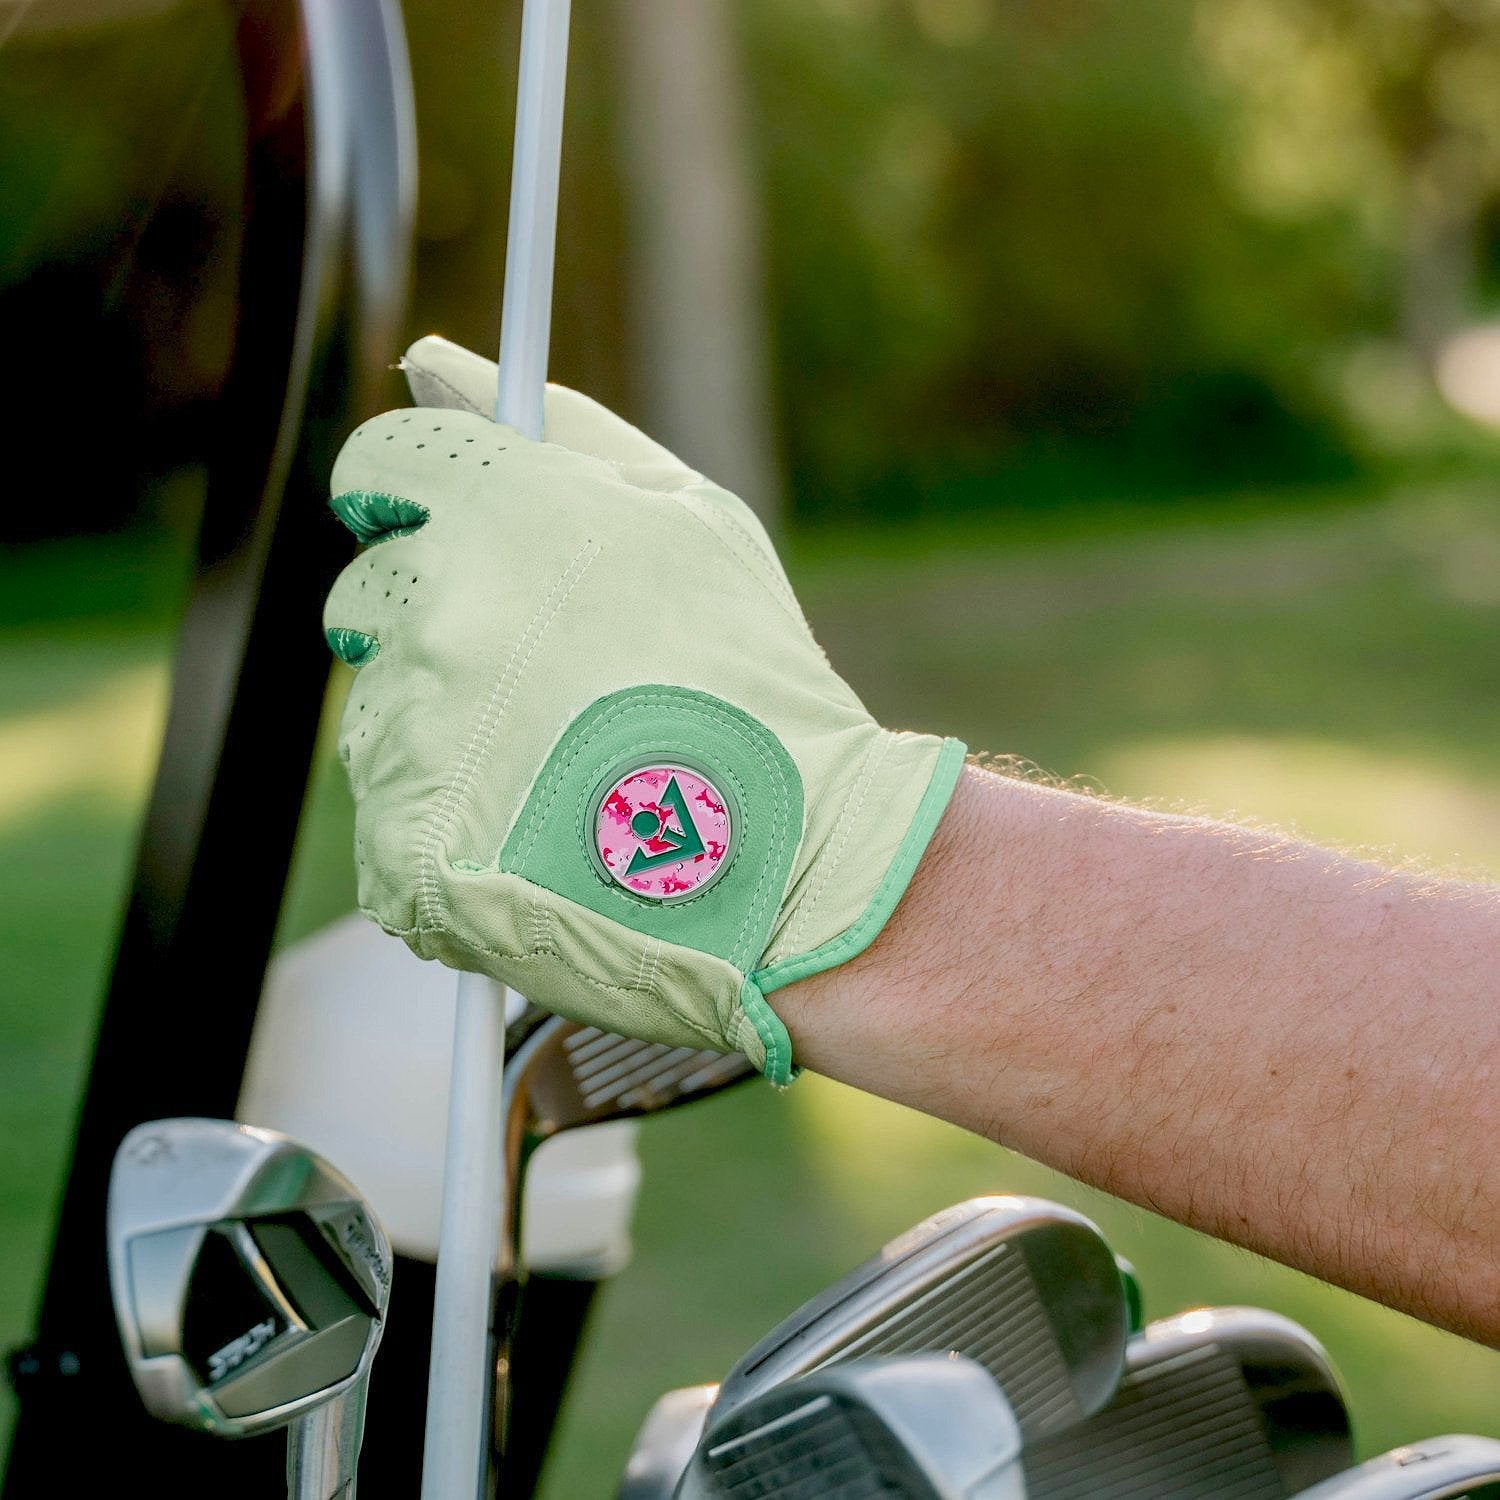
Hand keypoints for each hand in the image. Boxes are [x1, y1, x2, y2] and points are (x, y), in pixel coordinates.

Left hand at [323, 336, 962, 1081]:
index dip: (403, 494)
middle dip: (432, 615)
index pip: (380, 464)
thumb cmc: (747, 670)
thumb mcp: (688, 514)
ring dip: (446, 722)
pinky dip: (451, 817)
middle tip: (531, 669)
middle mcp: (439, 611)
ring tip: (558, 759)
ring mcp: (415, 732)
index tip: (423, 522)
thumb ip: (562, 425)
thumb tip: (438, 361)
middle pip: (369, 592)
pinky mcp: (402, 838)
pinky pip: (394, 808)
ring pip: (384, 705)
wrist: (783, 851)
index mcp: (502, 512)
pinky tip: (538, 825)